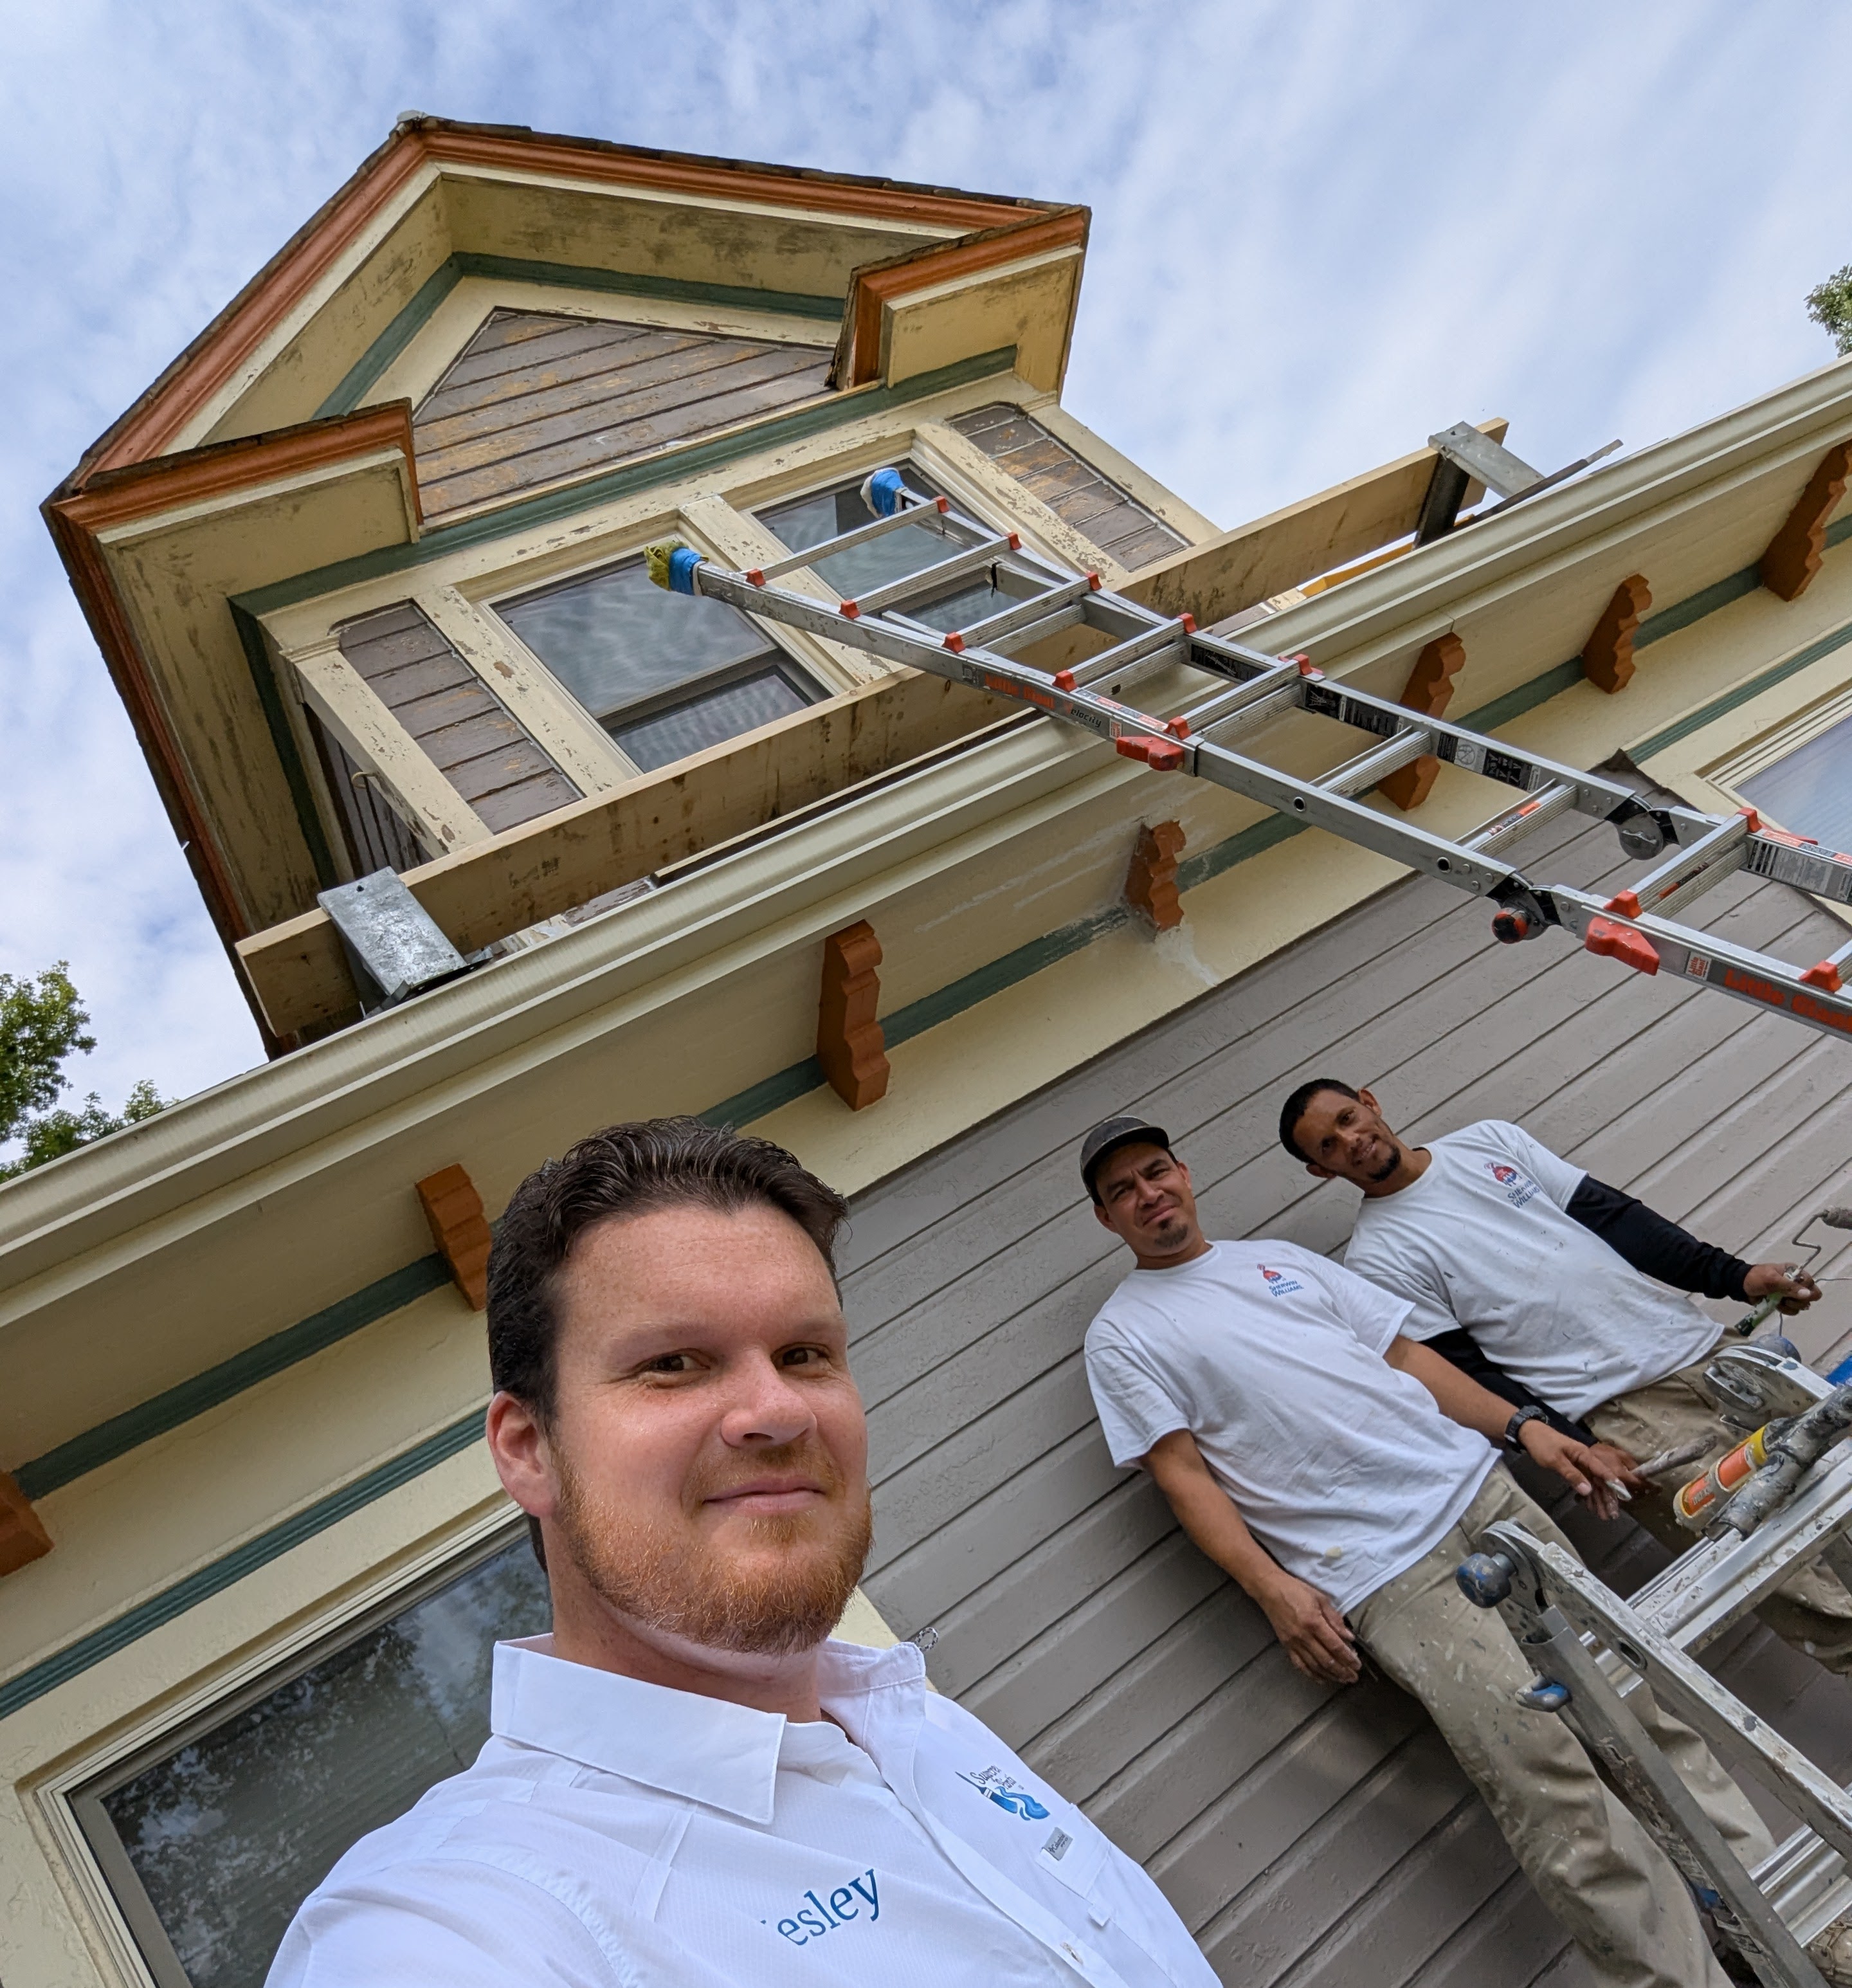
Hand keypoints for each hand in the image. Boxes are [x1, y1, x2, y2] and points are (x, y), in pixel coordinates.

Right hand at [1256, 1571, 1361, 1683]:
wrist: (1269, 1589)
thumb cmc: (1296, 1590)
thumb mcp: (1320, 1598)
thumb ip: (1334, 1618)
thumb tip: (1349, 1637)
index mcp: (1314, 1622)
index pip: (1335, 1646)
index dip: (1348, 1658)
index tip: (1358, 1665)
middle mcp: (1304, 1636)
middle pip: (1326, 1660)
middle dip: (1342, 1671)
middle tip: (1353, 1677)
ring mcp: (1293, 1643)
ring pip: (1314, 1666)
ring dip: (1330, 1675)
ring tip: (1342, 1680)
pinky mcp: (1286, 1646)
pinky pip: (1300, 1665)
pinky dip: (1312, 1674)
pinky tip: (1322, 1679)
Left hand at [1517, 1422, 1642, 1520]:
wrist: (1530, 1433)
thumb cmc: (1542, 1444)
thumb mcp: (1555, 1460)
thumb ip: (1572, 1474)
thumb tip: (1588, 1490)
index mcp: (1583, 1454)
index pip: (1602, 1469)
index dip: (1613, 1482)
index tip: (1624, 1494)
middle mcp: (1585, 1459)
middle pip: (1600, 1479)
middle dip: (1607, 1496)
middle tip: (1612, 1514)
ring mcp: (1580, 1464)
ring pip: (1593, 1482)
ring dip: (1599, 1498)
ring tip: (1604, 1515)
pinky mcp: (1574, 1468)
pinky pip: (1584, 1482)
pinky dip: (1588, 1494)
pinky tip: (1592, 1505)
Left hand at [1743, 1263, 1820, 1313]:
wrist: (1742, 1286)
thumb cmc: (1756, 1278)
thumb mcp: (1772, 1280)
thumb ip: (1790, 1287)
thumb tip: (1808, 1294)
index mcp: (1795, 1272)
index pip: (1811, 1283)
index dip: (1804, 1290)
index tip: (1791, 1291)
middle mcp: (1796, 1283)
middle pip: (1811, 1296)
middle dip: (1798, 1300)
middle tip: (1786, 1298)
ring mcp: (1792, 1293)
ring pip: (1803, 1305)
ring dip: (1790, 1305)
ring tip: (1778, 1301)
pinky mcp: (1786, 1303)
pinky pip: (1794, 1311)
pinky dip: (1785, 1310)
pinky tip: (1777, 1305)